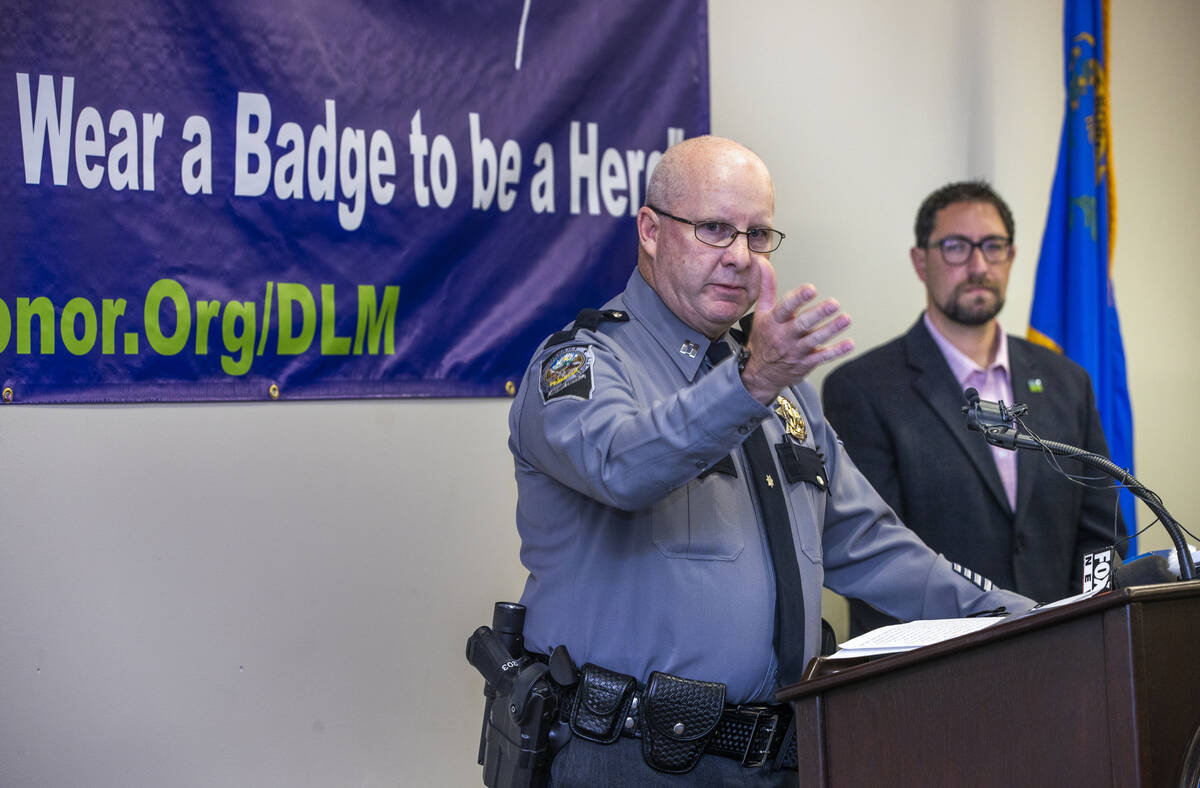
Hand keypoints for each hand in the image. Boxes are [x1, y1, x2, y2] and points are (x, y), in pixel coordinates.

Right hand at [740, 259, 854, 404]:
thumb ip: (767, 285)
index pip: (785, 307)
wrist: (759, 373)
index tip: (811, 289)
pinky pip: (822, 357)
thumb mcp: (761, 311)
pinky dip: (836, 351)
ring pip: (814, 340)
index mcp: (774, 321)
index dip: (798, 298)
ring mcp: (796, 350)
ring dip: (831, 329)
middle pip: (802, 324)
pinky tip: (849, 343)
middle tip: (834, 304)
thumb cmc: (763, 338)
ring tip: (846, 319)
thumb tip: (762, 261)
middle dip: (818, 314)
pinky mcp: (806, 362)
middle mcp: (784, 335)